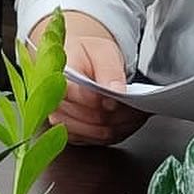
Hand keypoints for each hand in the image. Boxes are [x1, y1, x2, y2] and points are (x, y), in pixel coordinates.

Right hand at [30, 11, 145, 144]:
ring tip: (137, 113)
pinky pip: (98, 141)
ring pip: (96, 133)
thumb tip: (116, 92)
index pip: (76, 95)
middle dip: (117, 114)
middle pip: (89, 118)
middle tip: (138, 105)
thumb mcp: (102, 52)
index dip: (99, 99)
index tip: (118, 97)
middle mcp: (55, 102)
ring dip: (120, 126)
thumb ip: (109, 71)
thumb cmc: (88, 54)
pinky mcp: (72, 132)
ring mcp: (62, 120)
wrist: (81, 60)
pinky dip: (116, 133)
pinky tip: (128, 121)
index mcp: (58, 76)